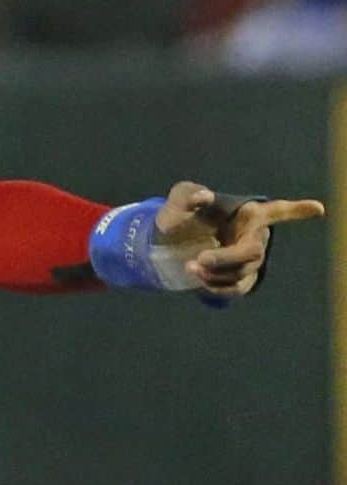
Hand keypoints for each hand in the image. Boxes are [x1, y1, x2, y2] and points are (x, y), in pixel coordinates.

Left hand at [155, 181, 324, 297]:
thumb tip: (204, 196)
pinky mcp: (240, 279)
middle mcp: (253, 237)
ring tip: (190, 267)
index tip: (318, 209)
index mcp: (245, 214)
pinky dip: (217, 287)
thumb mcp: (177, 201)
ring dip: (216, 273)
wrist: (167, 245)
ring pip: (243, 272)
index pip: (275, 211)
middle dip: (227, 258)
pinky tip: (199, 281)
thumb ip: (187, 195)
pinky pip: (237, 288)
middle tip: (199, 259)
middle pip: (252, 252)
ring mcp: (248, 260)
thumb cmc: (179, 217)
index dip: (296, 210)